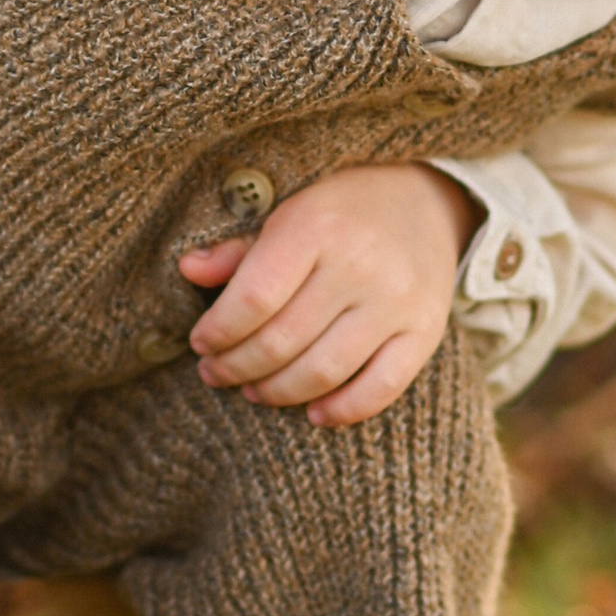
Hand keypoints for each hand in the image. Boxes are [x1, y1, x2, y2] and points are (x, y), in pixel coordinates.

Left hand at [178, 162, 478, 425]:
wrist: (427, 202)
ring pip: (324, 371)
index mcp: (316, 226)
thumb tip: (188, 270)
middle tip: (215, 373)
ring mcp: (397, 301)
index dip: (218, 331)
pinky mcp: (425, 331)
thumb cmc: (343, 210)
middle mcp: (360, 264)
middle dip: (236, 366)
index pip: (254, 298)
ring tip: (252, 390)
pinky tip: (313, 413)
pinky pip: (381, 388)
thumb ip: (241, 249)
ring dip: (277, 392)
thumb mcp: (290, 212)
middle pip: (282, 341)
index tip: (200, 343)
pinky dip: (342, 410)